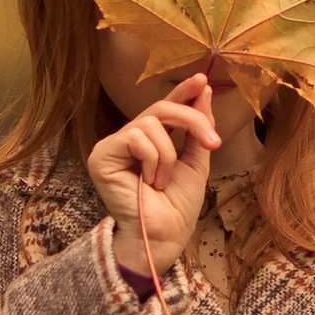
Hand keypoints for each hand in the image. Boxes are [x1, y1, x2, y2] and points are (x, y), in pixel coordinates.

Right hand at [87, 70, 219, 280]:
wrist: (165, 235)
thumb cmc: (177, 206)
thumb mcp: (196, 161)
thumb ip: (198, 128)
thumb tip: (203, 90)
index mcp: (151, 140)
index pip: (165, 107)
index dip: (182, 92)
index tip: (202, 79)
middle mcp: (129, 138)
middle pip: (161, 108)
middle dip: (191, 120)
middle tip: (212, 143)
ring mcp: (113, 145)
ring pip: (150, 123)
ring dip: (168, 155)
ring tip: (161, 181)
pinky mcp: (101, 155)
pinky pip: (136, 137)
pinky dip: (152, 160)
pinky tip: (147, 182)